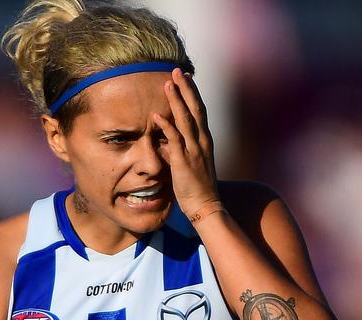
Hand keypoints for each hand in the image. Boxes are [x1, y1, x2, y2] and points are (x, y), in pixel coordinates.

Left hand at [153, 68, 218, 217]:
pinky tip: (155, 115)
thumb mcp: (188, 164)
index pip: (199, 111)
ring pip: (186, 120)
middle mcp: (202, 142)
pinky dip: (165, 126)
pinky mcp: (184, 162)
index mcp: (204, 141)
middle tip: (177, 70)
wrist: (206, 206)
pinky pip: (174, 140)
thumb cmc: (197, 187)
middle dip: (186, 88)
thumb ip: (177, 150)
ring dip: (176, 100)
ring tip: (168, 84)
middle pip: (196, 108)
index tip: (185, 77)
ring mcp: (194, 151)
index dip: (192, 93)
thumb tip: (163, 142)